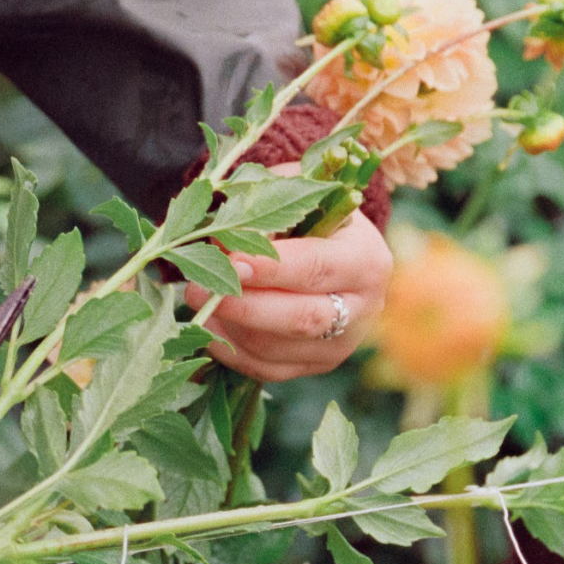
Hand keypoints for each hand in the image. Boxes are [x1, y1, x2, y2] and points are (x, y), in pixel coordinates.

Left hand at [182, 206, 391, 380]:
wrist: (340, 252)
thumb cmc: (315, 216)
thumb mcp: (300, 193)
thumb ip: (265, 203)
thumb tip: (220, 238)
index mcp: (366, 261)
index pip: (315, 268)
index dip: (270, 268)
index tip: (230, 262)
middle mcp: (362, 310)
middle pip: (300, 319)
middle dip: (243, 306)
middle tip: (198, 289)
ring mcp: (339, 345)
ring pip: (276, 349)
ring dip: (229, 327)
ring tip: (197, 300)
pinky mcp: (314, 365)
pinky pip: (266, 369)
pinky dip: (231, 350)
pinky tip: (208, 325)